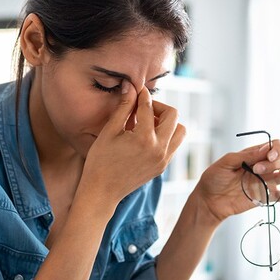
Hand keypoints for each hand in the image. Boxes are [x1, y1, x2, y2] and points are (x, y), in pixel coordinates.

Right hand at [79, 81, 185, 206]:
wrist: (102, 192)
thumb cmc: (100, 162)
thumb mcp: (109, 132)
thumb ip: (123, 108)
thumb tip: (130, 87)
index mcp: (144, 138)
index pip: (149, 107)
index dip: (142, 95)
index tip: (136, 89)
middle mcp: (159, 149)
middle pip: (173, 115)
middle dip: (158, 107)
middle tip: (142, 108)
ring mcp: (163, 160)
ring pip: (180, 131)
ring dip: (167, 122)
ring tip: (148, 123)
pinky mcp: (162, 167)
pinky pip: (174, 145)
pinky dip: (166, 135)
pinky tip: (147, 136)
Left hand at [195, 140, 279, 221]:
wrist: (209, 200)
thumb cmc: (214, 179)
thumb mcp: (225, 163)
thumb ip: (245, 156)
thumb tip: (265, 149)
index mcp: (253, 155)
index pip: (274, 146)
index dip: (276, 149)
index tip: (269, 156)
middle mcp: (263, 166)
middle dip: (275, 162)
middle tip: (257, 170)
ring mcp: (266, 181)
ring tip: (278, 176)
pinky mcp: (266, 196)